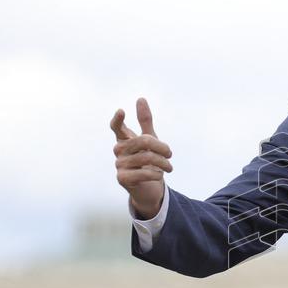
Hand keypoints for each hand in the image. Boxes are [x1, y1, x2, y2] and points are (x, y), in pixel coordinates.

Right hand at [110, 98, 172, 219]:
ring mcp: (119, 165)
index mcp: (124, 140)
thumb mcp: (150, 140)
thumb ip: (145, 121)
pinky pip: (145, 172)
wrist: (149, 188)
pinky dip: (157, 174)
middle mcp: (118, 151)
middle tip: (170, 153)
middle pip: (143, 141)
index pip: (116, 127)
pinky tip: (159, 175)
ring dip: (163, 162)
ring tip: (169, 167)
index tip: (122, 110)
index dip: (118, 119)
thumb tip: (140, 99)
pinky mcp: (122, 179)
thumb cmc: (149, 161)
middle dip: (161, 146)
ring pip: (147, 157)